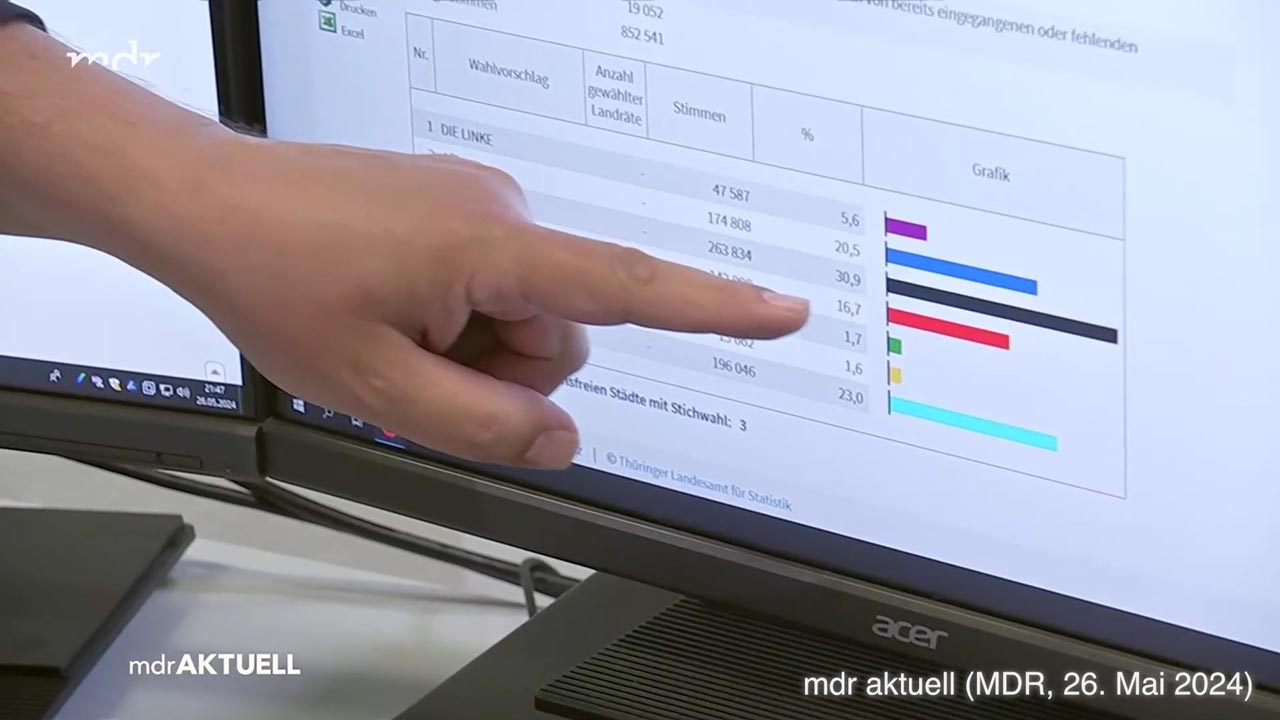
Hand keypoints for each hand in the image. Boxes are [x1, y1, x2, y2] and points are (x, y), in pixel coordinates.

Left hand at [161, 138, 809, 468]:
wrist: (210, 205)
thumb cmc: (277, 275)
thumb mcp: (377, 387)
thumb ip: (483, 427)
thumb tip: (561, 438)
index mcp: (492, 248)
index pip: (627, 288)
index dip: (715, 308)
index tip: (783, 311)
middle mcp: (501, 211)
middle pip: (559, 334)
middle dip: (502, 370)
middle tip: (414, 362)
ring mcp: (479, 204)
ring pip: (522, 315)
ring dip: (472, 344)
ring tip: (393, 328)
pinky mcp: (458, 208)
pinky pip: (492, 284)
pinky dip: (457, 314)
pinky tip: (392, 302)